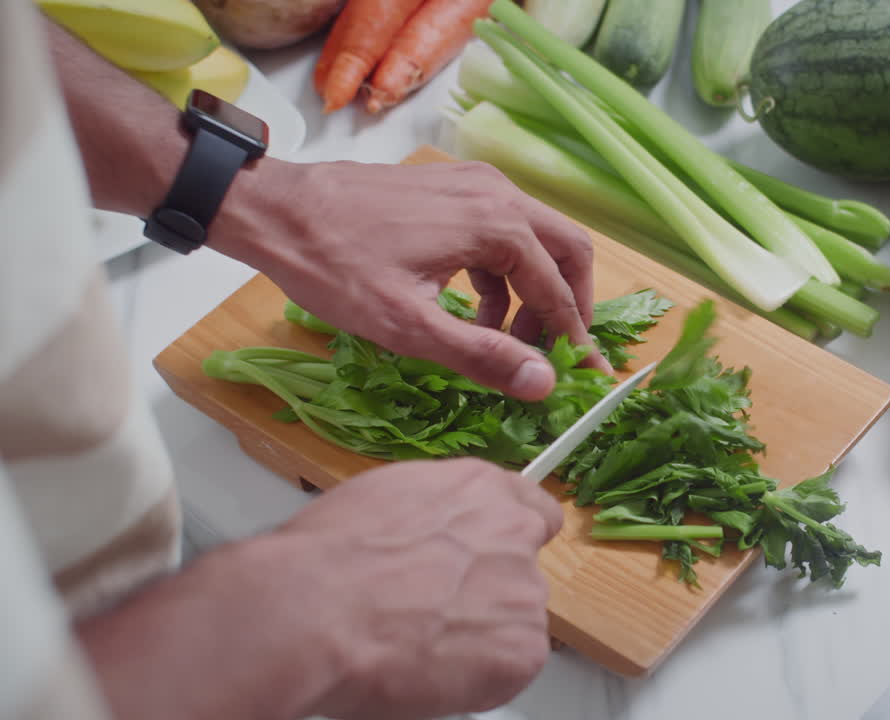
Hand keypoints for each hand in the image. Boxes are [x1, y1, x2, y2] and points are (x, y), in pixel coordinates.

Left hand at [212, 158, 609, 400]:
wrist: (276, 210)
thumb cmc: (334, 267)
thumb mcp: (409, 326)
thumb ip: (482, 355)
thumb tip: (543, 384)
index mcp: (496, 225)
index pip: (557, 292)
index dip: (574, 340)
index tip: (586, 377)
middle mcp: (497, 193)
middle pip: (567, 250)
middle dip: (570, 305)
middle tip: (558, 352)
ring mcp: (475, 182)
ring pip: (537, 238)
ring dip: (535, 290)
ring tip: (510, 341)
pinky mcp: (452, 185)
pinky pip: (502, 229)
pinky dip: (504, 272)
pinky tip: (476, 308)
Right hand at [278, 458, 562, 718]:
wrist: (317, 609)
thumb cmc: (328, 558)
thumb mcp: (386, 499)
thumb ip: (433, 516)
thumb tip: (432, 536)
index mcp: (481, 489)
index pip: (534, 511)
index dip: (512, 542)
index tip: (496, 560)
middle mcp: (513, 532)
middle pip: (522, 570)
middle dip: (489, 592)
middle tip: (438, 612)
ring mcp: (524, 590)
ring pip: (516, 621)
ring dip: (482, 635)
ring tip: (423, 643)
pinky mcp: (523, 648)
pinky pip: (512, 668)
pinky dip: (481, 678)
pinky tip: (434, 670)